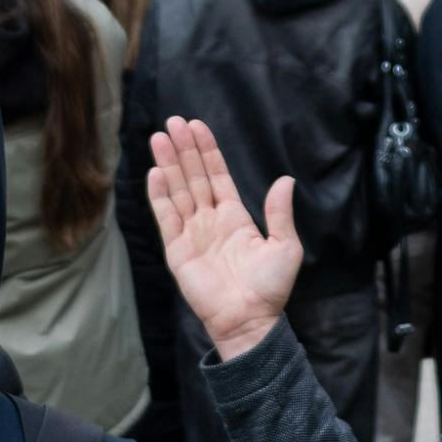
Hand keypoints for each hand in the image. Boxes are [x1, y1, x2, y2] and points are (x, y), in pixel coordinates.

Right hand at [145, 116, 302, 361]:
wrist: (250, 319)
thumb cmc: (270, 288)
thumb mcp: (285, 246)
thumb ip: (279, 213)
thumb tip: (285, 180)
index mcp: (235, 217)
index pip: (217, 175)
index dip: (207, 151)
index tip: (198, 126)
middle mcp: (210, 220)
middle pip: (193, 177)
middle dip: (184, 149)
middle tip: (173, 121)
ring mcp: (191, 233)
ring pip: (177, 191)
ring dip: (169, 164)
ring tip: (159, 137)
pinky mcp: (177, 250)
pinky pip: (166, 217)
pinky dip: (159, 195)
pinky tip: (155, 171)